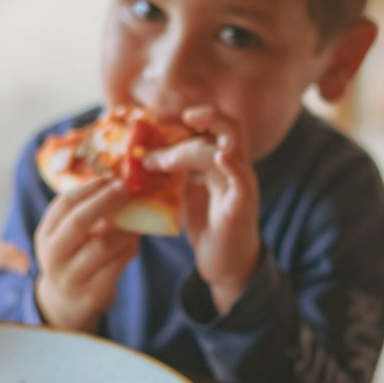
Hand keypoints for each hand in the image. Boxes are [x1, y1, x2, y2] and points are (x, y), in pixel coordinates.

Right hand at [34, 177, 139, 331]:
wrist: (68, 304)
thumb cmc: (75, 257)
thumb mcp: (70, 236)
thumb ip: (88, 213)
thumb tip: (118, 183)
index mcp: (46, 235)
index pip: (62, 204)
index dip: (88, 188)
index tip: (110, 177)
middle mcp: (53, 256)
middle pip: (78, 222)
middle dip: (105, 201)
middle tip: (125, 188)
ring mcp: (71, 278)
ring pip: (102, 245)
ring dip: (124, 229)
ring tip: (136, 220)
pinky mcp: (92, 294)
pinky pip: (117, 265)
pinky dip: (130, 249)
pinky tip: (134, 242)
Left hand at [145, 105, 260, 313]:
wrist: (226, 266)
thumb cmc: (208, 228)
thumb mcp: (185, 194)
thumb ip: (172, 174)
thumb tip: (141, 157)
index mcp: (224, 162)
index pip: (216, 126)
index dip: (196, 117)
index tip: (162, 121)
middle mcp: (236, 168)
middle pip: (230, 127)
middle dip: (203, 118)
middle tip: (169, 131)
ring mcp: (242, 186)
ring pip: (228, 150)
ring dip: (191, 150)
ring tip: (161, 164)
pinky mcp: (241, 207)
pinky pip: (242, 181)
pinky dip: (233, 167)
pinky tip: (221, 158)